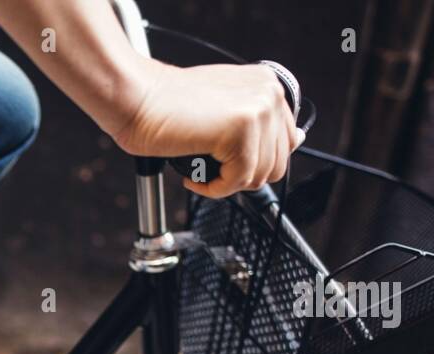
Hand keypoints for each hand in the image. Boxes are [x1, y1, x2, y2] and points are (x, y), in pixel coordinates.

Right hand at [109, 60, 303, 197]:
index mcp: (267, 85)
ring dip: (225, 184)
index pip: (285, 142)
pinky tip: (193, 177)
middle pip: (276, 163)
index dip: (254, 163)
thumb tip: (297, 140)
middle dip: (241, 177)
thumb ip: (258, 122)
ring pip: (258, 176)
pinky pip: (238, 180)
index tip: (226, 164)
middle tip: (211, 171)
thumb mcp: (223, 108)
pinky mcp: (242, 129)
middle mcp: (268, 93)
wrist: (137, 99)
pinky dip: (213, 189)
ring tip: (199, 171)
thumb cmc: (166, 106)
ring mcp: (258, 109)